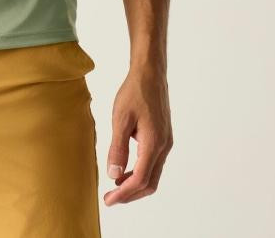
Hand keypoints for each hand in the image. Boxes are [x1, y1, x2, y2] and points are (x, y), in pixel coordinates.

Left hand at [103, 66, 172, 204]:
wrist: (150, 74)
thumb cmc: (134, 92)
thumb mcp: (120, 118)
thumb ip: (117, 147)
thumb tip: (113, 174)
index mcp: (154, 144)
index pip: (140, 179)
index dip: (124, 193)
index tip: (108, 200)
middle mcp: (163, 147)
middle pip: (150, 183)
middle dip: (130, 194)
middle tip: (110, 199)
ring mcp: (165, 143)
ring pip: (153, 175)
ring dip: (135, 184)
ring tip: (115, 186)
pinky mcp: (163, 138)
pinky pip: (153, 163)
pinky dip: (140, 172)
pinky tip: (125, 169)